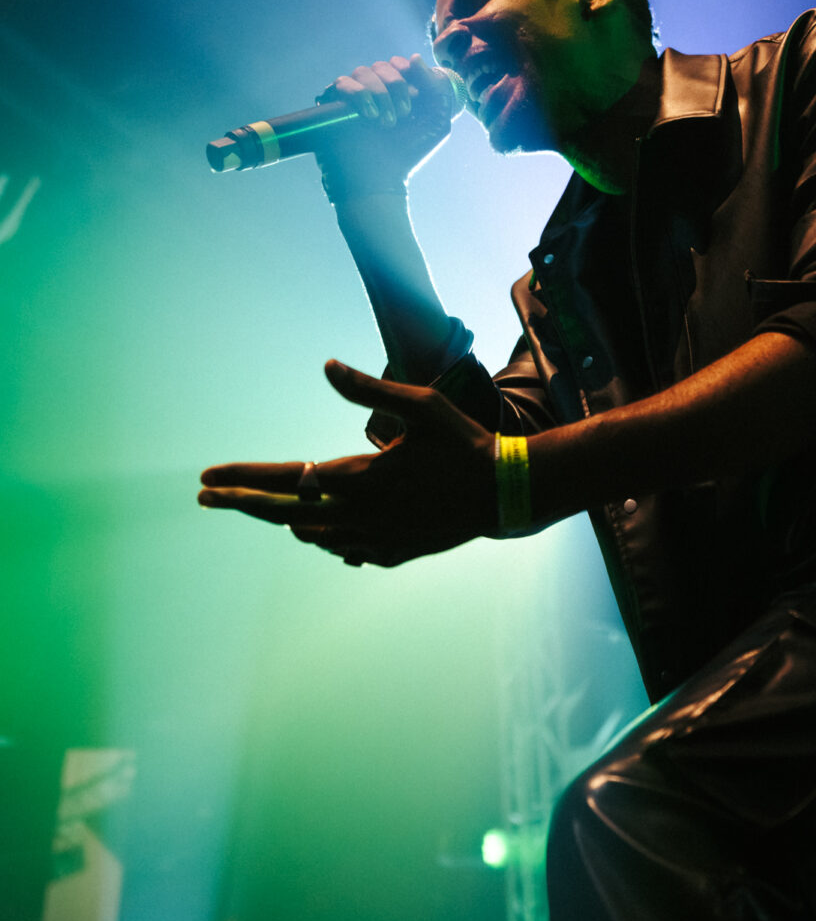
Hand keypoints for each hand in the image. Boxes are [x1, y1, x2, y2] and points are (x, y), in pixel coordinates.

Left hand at [198, 361, 497, 566]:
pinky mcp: (391, 554)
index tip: (206, 479)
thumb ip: (370, 389)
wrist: (504, 494)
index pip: (285, 479)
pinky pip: (341, 547)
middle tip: (206, 496)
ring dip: (282, 517)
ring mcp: (374, 541)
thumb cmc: (464, 443)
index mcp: (361, 477)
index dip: (241, 480)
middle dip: (241, 503)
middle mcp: (360, 515)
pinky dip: (320, 534)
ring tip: (259, 505)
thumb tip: (327, 366)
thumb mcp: (421, 405)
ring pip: (311, 533)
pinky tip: (313, 526)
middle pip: (284, 513)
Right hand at [316, 55, 454, 200]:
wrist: (381, 178)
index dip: (406, 72)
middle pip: (381, 65)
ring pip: (361, 72)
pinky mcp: (333, 105)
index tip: (416, 95)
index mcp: (397, 91)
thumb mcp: (436, 121)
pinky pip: (341, 83)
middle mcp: (374, 91)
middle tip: (403, 114)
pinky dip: (358, 94)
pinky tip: (369, 115)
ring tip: (385, 122)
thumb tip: (414, 58)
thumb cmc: (409, 153)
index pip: (398, 64)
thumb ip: (434, 88)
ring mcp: (352, 97)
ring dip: (378, 93)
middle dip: (395, 86)